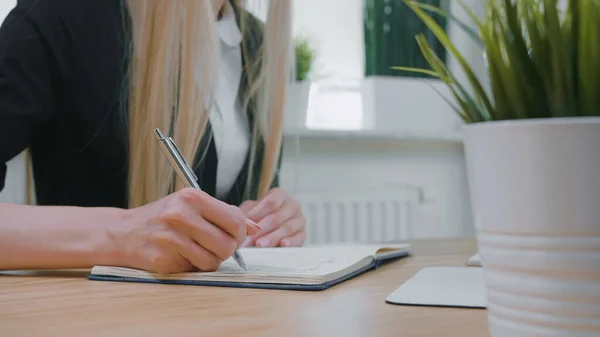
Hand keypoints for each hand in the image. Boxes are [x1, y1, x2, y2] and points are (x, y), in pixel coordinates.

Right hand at [113, 188, 260, 273]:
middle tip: (217, 246)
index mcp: (192, 197)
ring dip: (210, 260)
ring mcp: (170, 238)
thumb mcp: (191, 205)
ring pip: (213, 261)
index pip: (235, 220)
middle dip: (227, 250)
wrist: (123, 232)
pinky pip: (194, 269)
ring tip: (198, 250)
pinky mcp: (163, 259)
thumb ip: (224, 213)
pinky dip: (192, 266)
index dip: (241, 233)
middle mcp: (181, 215)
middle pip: (227, 244)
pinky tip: (180, 255)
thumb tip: (255, 228)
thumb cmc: (163, 217)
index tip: (235, 236)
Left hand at [239, 188, 305, 247]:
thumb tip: (238, 221)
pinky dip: (291, 242)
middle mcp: (292, 205)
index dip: (257, 214)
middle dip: (261, 230)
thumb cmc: (261, 215)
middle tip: (248, 240)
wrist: (273, 225)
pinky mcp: (303, 234)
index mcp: (280, 195)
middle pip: (277, 217)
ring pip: (287, 228)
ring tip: (260, 245)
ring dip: (272, 238)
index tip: (245, 225)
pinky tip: (283, 245)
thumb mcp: (252, 209)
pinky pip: (298, 238)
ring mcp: (299, 220)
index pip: (270, 203)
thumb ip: (246, 213)